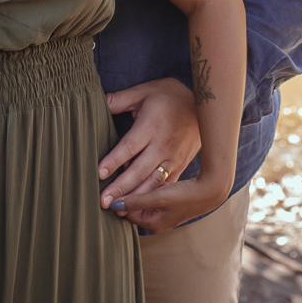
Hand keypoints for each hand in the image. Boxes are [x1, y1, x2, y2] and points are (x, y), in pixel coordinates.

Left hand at [99, 78, 199, 209]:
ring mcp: (173, 159)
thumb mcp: (144, 91)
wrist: (203, 107)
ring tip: (119, 210)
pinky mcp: (180, 167)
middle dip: (121, 188)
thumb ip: (120, 99)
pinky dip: (153, 198)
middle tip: (104, 202)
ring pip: (153, 183)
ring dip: (136, 198)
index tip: (99, 174)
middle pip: (139, 170)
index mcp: (151, 126)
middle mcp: (162, 146)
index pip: (129, 147)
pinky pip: (165, 186)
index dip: (114, 161)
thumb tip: (98, 101)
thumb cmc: (169, 96)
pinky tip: (140, 209)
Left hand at [109, 173, 230, 233]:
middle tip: (112, 178)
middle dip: (123, 194)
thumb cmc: (185, 195)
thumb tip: (113, 204)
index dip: (116, 199)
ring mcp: (162, 211)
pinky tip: (141, 171)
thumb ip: (136, 200)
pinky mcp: (168, 201)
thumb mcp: (158, 197)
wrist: (211, 191)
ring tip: (123, 173)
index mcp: (152, 223)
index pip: (125, 212)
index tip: (106, 185)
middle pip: (132, 206)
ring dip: (133, 189)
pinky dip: (144, 186)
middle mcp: (156, 220)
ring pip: (141, 199)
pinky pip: (150, 194)